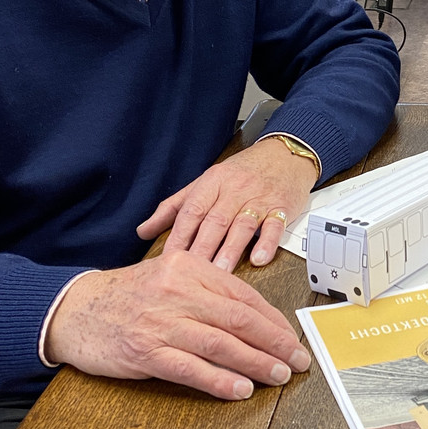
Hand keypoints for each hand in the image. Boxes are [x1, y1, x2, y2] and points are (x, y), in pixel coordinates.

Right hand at [44, 252, 310, 399]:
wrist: (75, 309)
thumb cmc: (128, 295)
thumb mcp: (170, 275)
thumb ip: (208, 290)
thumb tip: (254, 317)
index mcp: (189, 267)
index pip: (244, 295)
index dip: (273, 319)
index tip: (292, 337)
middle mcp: (178, 291)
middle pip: (240, 319)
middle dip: (276, 342)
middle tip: (297, 360)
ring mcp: (161, 323)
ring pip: (221, 344)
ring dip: (256, 363)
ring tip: (278, 376)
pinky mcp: (146, 352)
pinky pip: (191, 369)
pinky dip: (219, 380)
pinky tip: (240, 389)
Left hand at [137, 138, 316, 270]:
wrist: (284, 154)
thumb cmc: (243, 171)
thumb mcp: (205, 183)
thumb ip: (174, 207)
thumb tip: (143, 230)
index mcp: (212, 183)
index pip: (192, 211)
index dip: (179, 236)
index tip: (169, 260)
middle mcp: (235, 189)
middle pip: (215, 221)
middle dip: (203, 249)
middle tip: (192, 274)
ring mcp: (259, 198)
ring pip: (242, 225)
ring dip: (231, 250)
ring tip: (220, 272)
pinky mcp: (282, 207)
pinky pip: (275, 225)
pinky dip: (267, 243)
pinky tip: (259, 258)